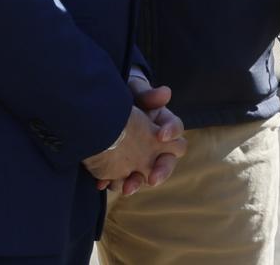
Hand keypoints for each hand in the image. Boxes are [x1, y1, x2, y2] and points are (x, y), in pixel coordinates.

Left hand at [84, 78, 186, 195]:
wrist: (104, 104)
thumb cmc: (127, 94)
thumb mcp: (136, 90)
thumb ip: (148, 94)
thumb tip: (166, 93)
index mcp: (163, 125)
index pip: (176, 130)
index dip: (171, 133)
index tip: (160, 136)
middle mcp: (155, 145)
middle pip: (168, 161)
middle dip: (162, 171)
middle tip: (153, 179)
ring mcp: (139, 158)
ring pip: (145, 175)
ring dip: (137, 183)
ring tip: (127, 188)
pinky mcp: (121, 166)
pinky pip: (120, 179)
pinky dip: (112, 182)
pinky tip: (102, 183)